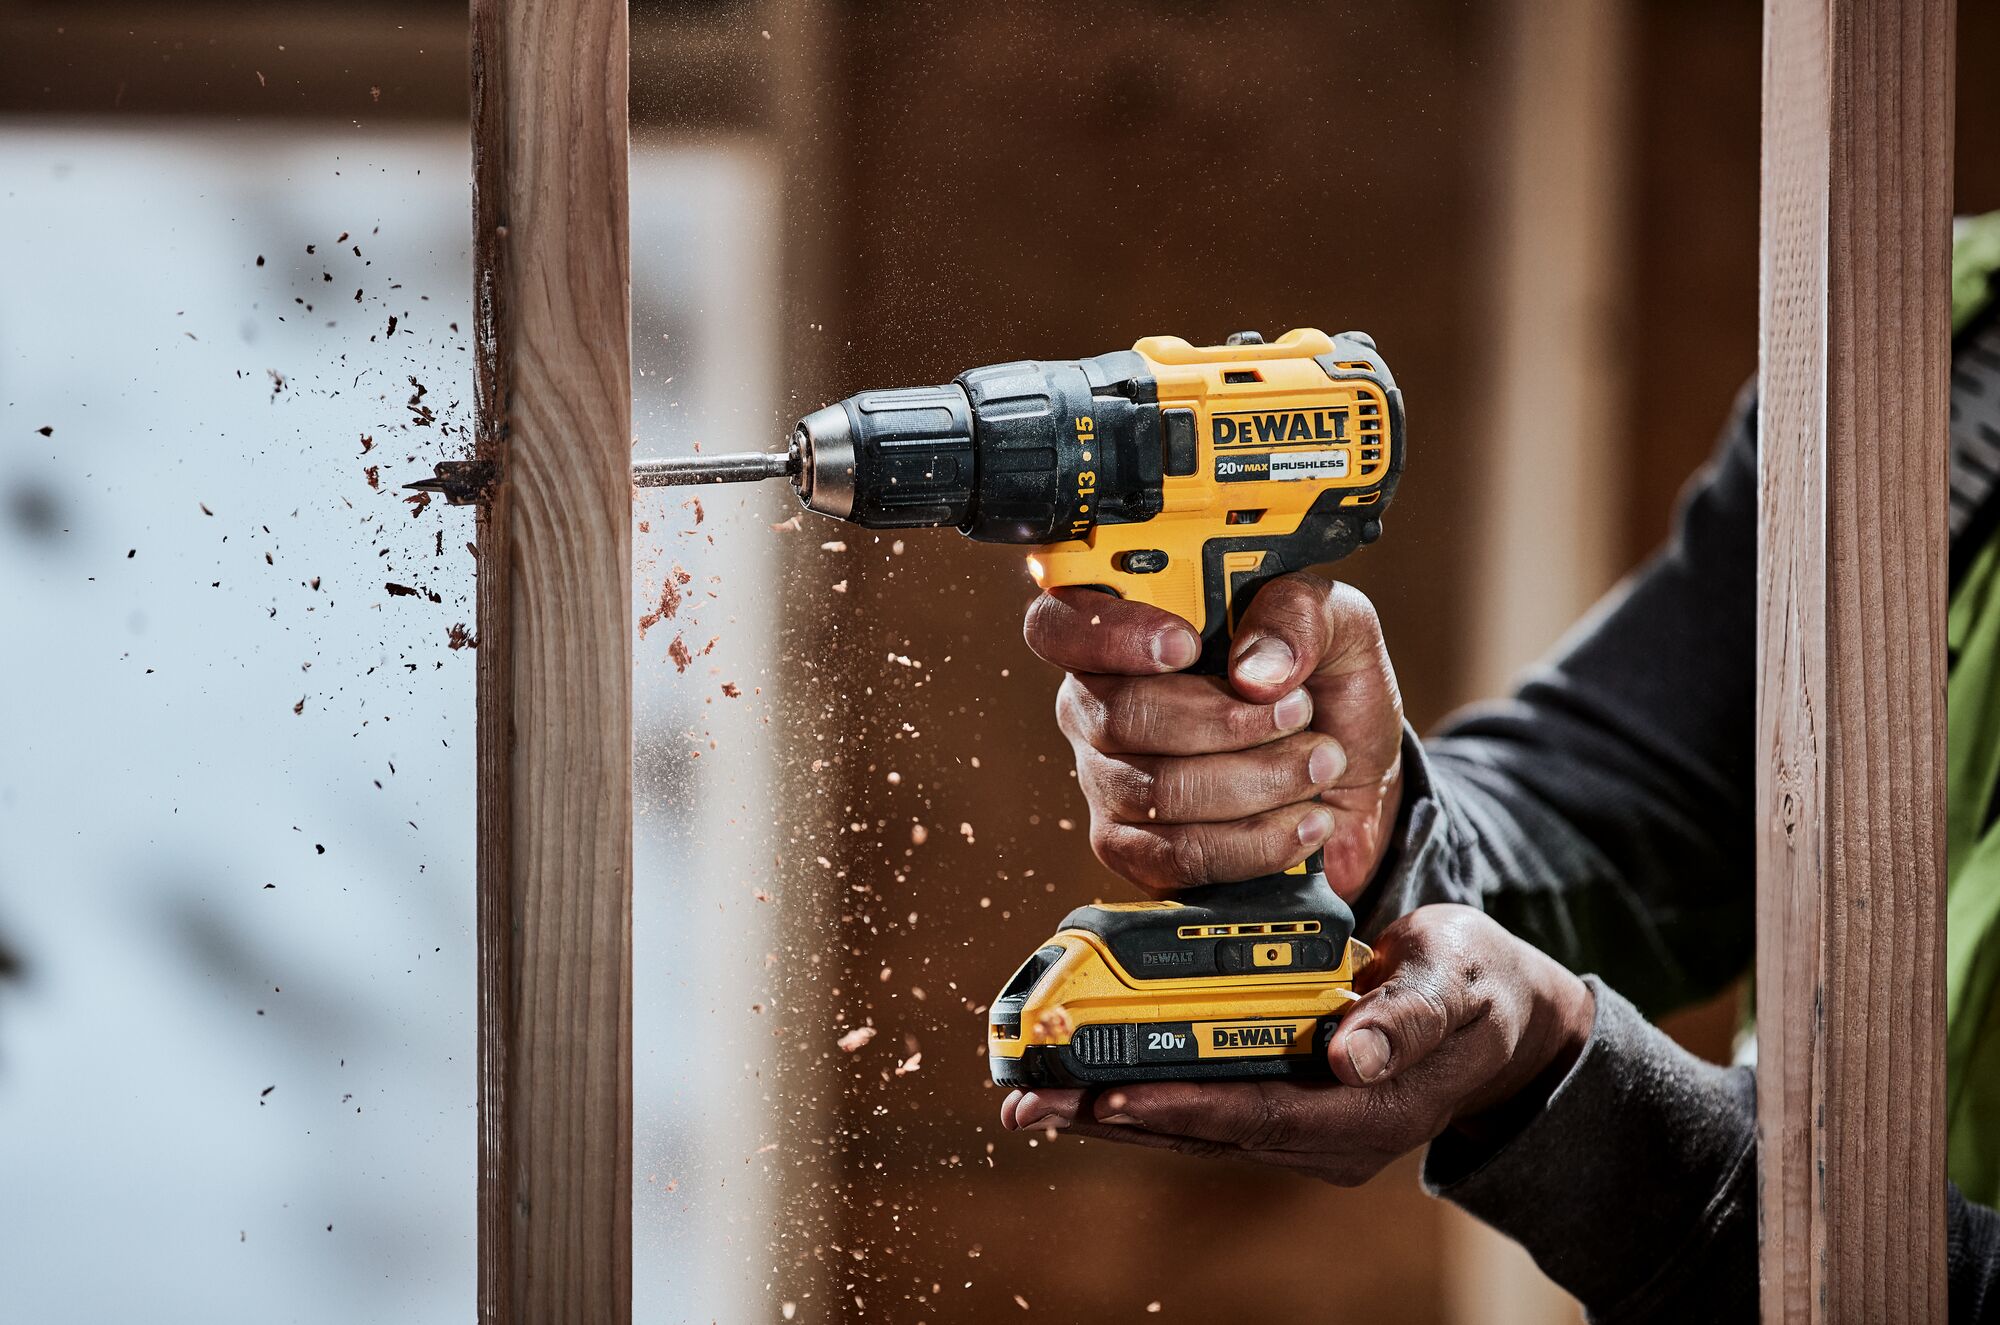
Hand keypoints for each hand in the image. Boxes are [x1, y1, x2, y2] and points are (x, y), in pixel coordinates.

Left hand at [998, 905, 1595, 1185]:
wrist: (1499, 1015)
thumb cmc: (1478, 987)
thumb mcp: (1458, 987)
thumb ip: (1408, 1021)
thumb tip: (1354, 1059)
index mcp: (1369, 1116)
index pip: (1260, 1114)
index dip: (1182, 1104)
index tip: (1109, 1094)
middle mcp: (1326, 1138)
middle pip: (1206, 1131)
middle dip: (1112, 1115)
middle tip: (1029, 1102)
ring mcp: (1302, 1126)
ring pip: (1193, 1123)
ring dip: (1110, 1109)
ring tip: (1032, 1097)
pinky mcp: (1284, 1103)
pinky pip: (1202, 1103)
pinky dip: (1142, 1088)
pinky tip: (1086, 1080)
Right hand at [1022, 572, 1403, 899]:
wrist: (1358, 780)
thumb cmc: (1328, 686)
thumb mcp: (1335, 623)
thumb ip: (1296, 618)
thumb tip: (1252, 673)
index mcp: (1127, 635)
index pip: (1058, 626)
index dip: (1109, 635)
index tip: (1186, 645)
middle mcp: (1099, 709)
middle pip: (1118, 716)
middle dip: (1225, 720)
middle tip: (1299, 711)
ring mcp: (1110, 785)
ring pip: (1156, 792)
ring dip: (1258, 780)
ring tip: (1320, 762)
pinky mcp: (1136, 852)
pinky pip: (1176, 856)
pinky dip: (1255, 842)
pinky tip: (1306, 820)